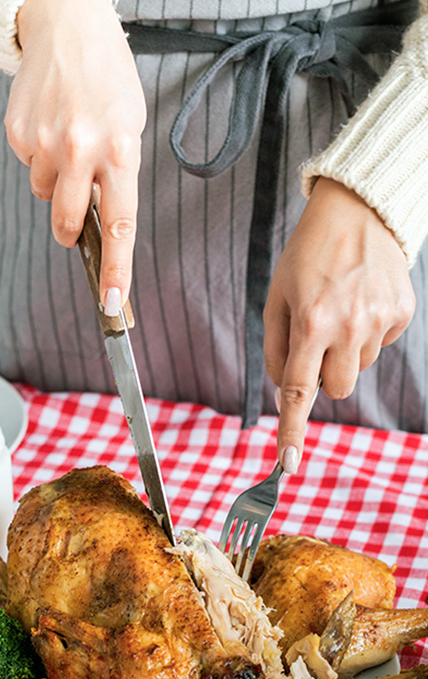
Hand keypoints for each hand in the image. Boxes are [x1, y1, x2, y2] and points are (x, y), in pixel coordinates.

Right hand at [6, 0, 146, 313]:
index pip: (119, 226)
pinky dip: (38, 158)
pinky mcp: (17, 135)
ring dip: (55, 182)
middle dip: (68, 231)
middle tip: (73, 216)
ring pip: (44, 195)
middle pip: (66, 223)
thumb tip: (98, 225)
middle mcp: (81, 150)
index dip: (115, 269)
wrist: (67, 28)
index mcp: (119, 152)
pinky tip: (48, 126)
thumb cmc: (107, 80)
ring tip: (66, 140)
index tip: (112, 303)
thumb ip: (117, 176)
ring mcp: (45, 144)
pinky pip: (28, 169)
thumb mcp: (129, 126)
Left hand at [264, 177, 415, 472]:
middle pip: (336, 389)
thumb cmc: (306, 257)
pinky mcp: (402, 313)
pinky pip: (380, 345)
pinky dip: (367, 331)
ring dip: (345, 351)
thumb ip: (278, 349)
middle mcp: (349, 326)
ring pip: (358, 368)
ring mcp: (380, 320)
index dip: (293, 430)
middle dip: (323, 376)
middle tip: (316, 339)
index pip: (299, 391)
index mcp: (311, 323)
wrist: (357, 212)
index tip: (289, 465)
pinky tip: (361, 300)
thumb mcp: (277, 299)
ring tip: (339, 309)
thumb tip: (287, 390)